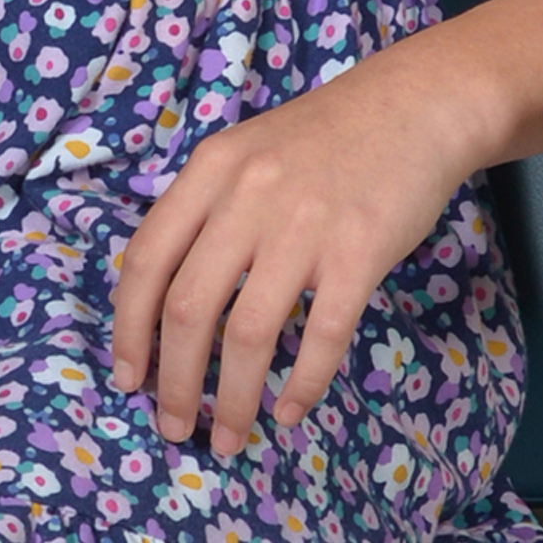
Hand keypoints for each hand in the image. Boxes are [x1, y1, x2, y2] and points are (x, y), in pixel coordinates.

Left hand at [108, 31, 481, 458]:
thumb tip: (166, 298)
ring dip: (233, 399)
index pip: (146, 260)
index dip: (127, 328)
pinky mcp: (359, 252)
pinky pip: (323, 336)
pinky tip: (290, 412)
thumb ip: (206, 210)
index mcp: (210, 170)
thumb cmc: (326, 137)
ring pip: (249, 334)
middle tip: (172, 427)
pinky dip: (303, 385)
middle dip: (173, 382)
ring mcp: (304, 225)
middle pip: (188, 308)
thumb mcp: (248, 152)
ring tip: (229, 438)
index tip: (127, 378)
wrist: (415, 105)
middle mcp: (247, 196)